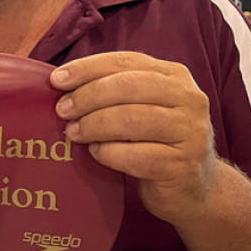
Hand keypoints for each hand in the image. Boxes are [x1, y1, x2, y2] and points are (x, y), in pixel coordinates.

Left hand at [51, 52, 218, 225]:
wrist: (194, 188)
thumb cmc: (155, 141)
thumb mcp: (140, 106)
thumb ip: (112, 90)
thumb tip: (61, 83)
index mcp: (174, 76)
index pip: (125, 62)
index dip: (87, 68)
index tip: (56, 80)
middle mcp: (189, 99)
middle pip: (128, 87)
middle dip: (87, 96)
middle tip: (62, 110)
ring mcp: (191, 133)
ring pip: (132, 120)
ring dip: (94, 125)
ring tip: (73, 133)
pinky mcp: (184, 166)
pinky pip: (137, 156)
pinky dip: (109, 153)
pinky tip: (96, 153)